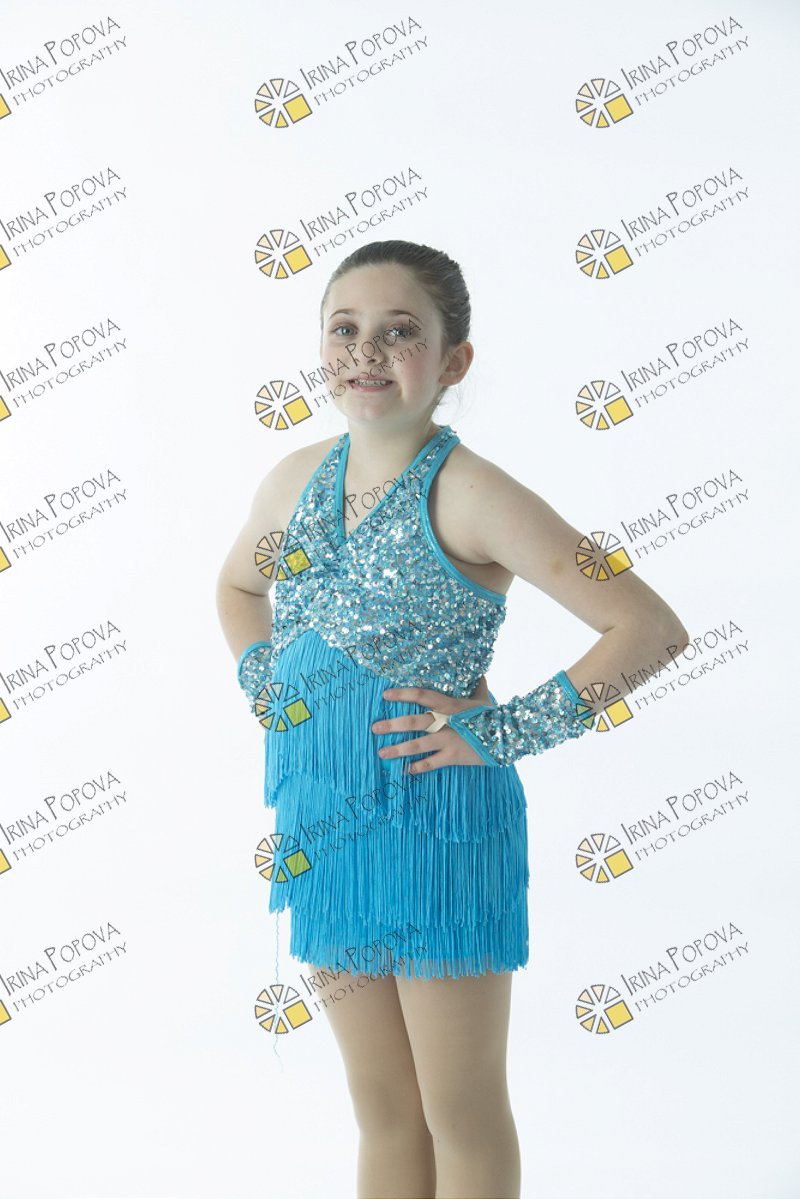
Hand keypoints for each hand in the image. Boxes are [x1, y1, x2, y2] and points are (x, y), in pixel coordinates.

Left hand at [372, 676, 492, 772]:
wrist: (507, 735)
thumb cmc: (493, 715)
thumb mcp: (484, 698)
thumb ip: (478, 685)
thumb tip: (480, 671)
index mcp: (449, 705)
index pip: (421, 695)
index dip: (402, 694)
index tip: (385, 695)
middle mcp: (444, 721)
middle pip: (412, 721)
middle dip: (391, 725)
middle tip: (374, 728)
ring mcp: (447, 740)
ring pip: (417, 744)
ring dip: (397, 749)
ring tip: (381, 752)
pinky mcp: (453, 756)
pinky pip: (431, 763)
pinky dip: (417, 768)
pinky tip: (405, 771)